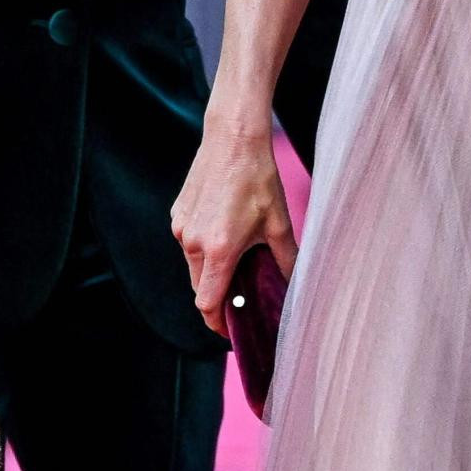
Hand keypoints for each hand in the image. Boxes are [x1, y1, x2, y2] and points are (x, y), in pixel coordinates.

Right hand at [171, 125, 296, 336]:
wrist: (233, 139)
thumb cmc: (258, 179)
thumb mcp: (280, 223)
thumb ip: (285, 261)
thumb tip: (293, 288)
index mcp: (219, 250)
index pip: (208, 303)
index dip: (218, 323)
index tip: (230, 331)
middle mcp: (193, 242)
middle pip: (200, 288)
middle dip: (219, 297)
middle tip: (243, 295)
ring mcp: (181, 228)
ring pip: (193, 266)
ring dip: (212, 270)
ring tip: (239, 257)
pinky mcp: (177, 215)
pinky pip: (188, 243)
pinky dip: (204, 248)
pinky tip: (226, 229)